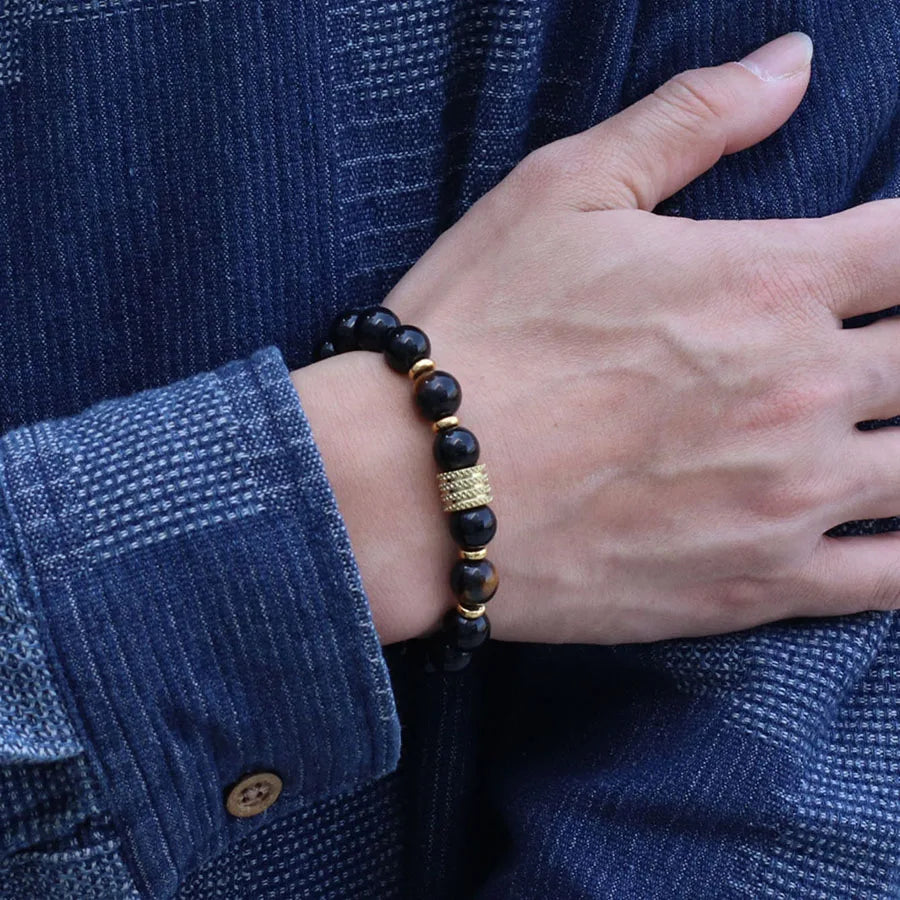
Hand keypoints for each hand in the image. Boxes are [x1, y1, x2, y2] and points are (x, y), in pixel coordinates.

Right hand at [298, 33, 899, 644]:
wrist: (413, 485)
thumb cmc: (478, 332)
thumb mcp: (561, 191)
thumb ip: (689, 121)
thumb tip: (792, 62)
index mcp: (766, 282)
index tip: (892, 263)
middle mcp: (801, 389)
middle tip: (879, 356)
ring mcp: (788, 500)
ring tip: (883, 436)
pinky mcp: (754, 585)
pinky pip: (887, 582)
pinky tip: (892, 536)